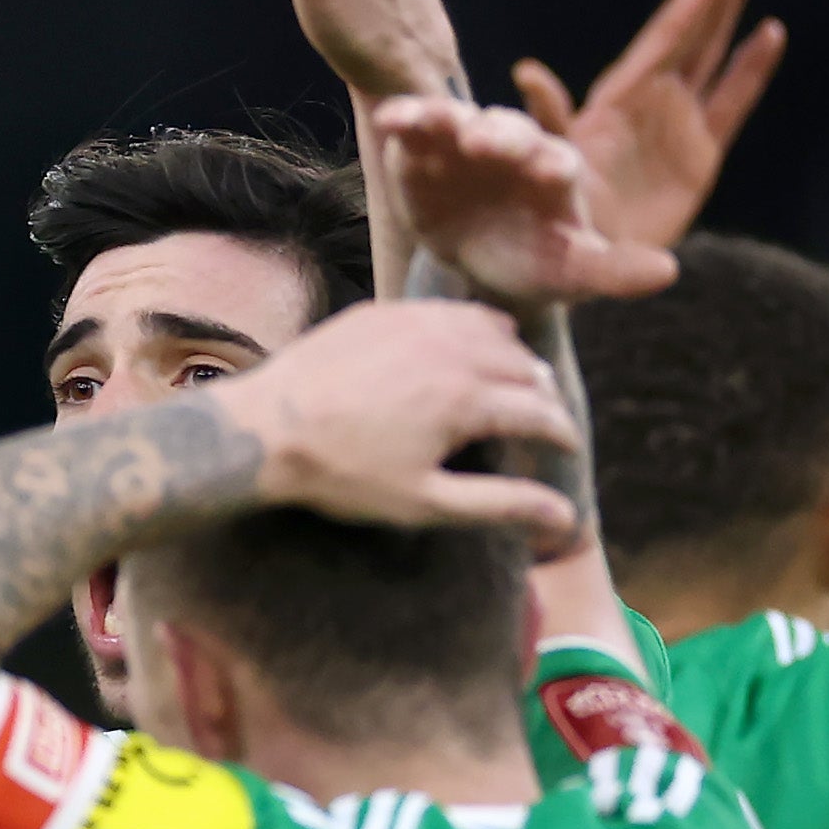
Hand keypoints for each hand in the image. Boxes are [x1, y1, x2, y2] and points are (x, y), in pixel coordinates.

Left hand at [229, 299, 585, 550]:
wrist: (262, 430)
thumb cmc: (342, 474)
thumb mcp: (425, 502)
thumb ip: (499, 505)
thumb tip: (565, 518)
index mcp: (466, 399)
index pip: (542, 412)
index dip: (562, 434)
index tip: (565, 449)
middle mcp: (451, 350)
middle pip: (525, 366)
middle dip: (542, 397)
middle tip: (542, 421)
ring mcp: (416, 323)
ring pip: (494, 330)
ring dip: (513, 357)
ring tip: (513, 385)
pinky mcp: (385, 311)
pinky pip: (450, 310)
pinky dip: (473, 329)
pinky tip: (468, 349)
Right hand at [368, 95, 680, 311]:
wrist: (484, 268)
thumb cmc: (539, 264)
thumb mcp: (576, 274)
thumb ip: (617, 271)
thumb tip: (669, 272)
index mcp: (556, 172)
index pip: (556, 159)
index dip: (549, 162)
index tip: (544, 171)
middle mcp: (515, 148)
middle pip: (509, 131)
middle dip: (498, 136)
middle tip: (484, 144)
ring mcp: (468, 144)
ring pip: (461, 119)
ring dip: (446, 118)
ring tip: (427, 122)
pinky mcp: (426, 150)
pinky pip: (417, 128)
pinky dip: (405, 118)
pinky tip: (392, 120)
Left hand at [505, 0, 784, 251]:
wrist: (575, 261)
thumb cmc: (555, 212)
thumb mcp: (549, 161)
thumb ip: (549, 117)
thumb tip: (527, 72)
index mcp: (623, 93)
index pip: (673, 30)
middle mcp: (653, 96)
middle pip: (695, 23)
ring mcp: (678, 120)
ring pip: (712, 50)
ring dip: (732, 7)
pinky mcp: (698, 155)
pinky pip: (731, 101)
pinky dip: (750, 69)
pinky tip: (770, 33)